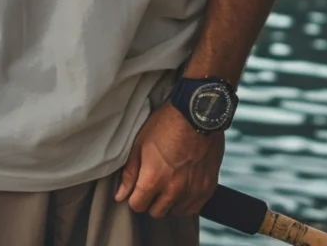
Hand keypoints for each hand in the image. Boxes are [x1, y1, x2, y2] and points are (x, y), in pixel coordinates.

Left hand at [114, 100, 223, 218]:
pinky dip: (187, 201)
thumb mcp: (140, 143)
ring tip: (171, 181)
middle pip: (156, 212)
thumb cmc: (166, 124)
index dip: (135, 197)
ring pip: (175, 212)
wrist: (197, 113)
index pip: (137, 206)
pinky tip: (184, 186)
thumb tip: (120, 196)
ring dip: (170, 201)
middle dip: (152, 200)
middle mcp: (173, 190)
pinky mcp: (207, 188)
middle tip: (155, 182)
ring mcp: (192, 191)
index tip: (139, 187)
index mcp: (153, 179)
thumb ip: (130, 173)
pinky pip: (194, 208)